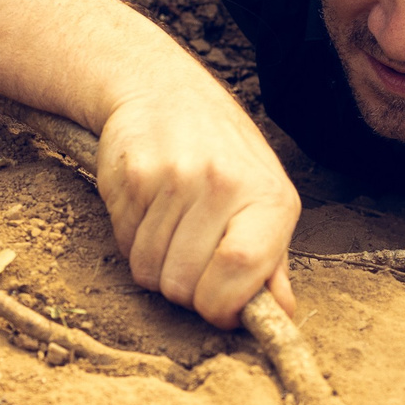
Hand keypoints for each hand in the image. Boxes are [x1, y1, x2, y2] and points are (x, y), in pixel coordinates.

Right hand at [94, 67, 300, 330]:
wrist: (164, 91)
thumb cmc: (222, 155)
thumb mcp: (262, 198)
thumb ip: (271, 260)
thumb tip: (279, 313)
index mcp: (270, 197)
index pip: (243, 269)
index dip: (224, 305)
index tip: (219, 308)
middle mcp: (224, 183)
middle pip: (186, 284)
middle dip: (184, 289)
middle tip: (190, 259)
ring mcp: (175, 178)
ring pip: (150, 271)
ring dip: (155, 265)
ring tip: (170, 229)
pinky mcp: (133, 177)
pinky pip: (125, 245)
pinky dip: (133, 241)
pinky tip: (148, 210)